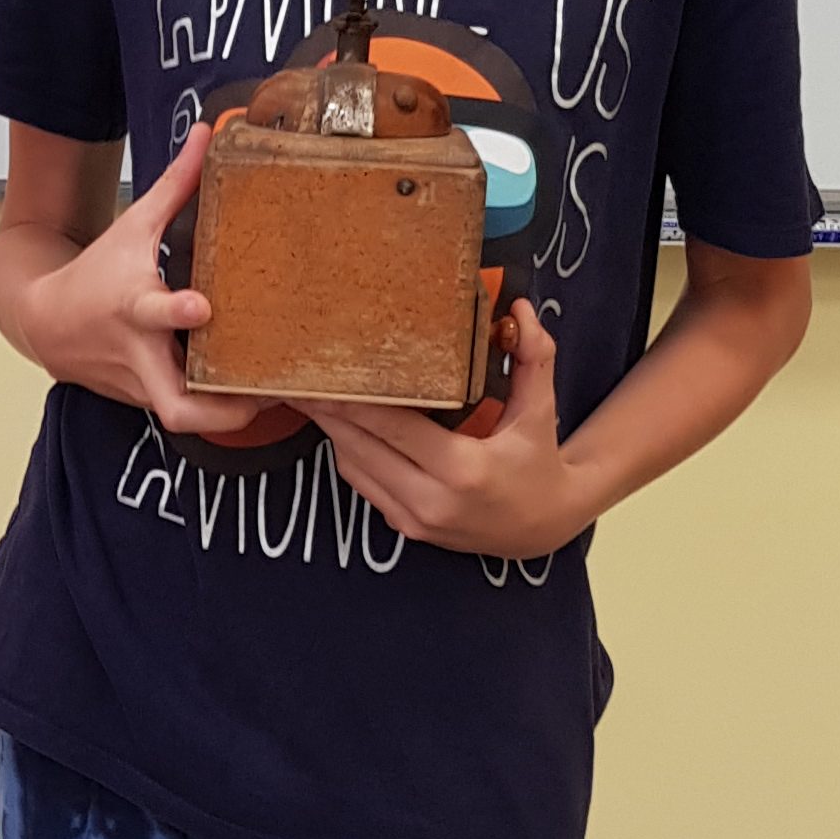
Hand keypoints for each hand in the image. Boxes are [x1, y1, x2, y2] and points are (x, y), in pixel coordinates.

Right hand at [19, 125, 290, 442]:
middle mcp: (139, 353)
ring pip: (186, 418)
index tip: (202, 308)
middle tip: (261, 397)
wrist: (44, 324)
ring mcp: (144, 384)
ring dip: (229, 417)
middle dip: (219, 410)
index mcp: (133, 306)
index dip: (176, 313)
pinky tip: (253, 396)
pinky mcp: (147, 401)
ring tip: (273, 399)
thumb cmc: (94, 274)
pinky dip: (217, 411)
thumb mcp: (132, 226)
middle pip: (175, 404)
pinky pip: (187, 413)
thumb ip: (176, 185)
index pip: (152, 312)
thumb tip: (209, 133)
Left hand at [303, 300, 595, 560]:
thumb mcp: (540, 411)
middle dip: (327, 413)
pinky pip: (363, 485)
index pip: (392, 428)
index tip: (321, 376)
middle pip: (360, 448)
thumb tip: (518, 309)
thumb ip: (533, 358)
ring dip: (333, 432)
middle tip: (298, 378)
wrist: (541, 528)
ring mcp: (414, 520)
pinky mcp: (405, 528)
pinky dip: (350, 453)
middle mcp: (432, 501)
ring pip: (353, 468)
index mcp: (463, 469)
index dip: (352, 402)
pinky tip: (341, 424)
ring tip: (311, 395)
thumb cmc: (538, 463)